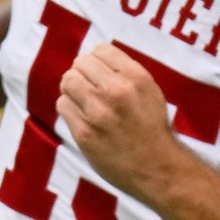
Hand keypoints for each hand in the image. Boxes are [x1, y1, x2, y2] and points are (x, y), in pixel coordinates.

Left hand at [57, 42, 190, 200]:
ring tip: (83, 101)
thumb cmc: (152, 128)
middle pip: (80, 64)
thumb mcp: (150, 92)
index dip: (97, 60)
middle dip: (82, 73)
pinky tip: (81, 117)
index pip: (100, 50)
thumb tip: (94, 59)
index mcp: (136, 78)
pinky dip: (69, 108)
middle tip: (88, 88)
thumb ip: (125, 73)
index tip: (99, 73)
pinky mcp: (84, 133)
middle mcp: (116, 91)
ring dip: (72, 89)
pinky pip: (63, 105)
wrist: (157, 169)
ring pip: (67, 82)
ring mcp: (98, 113)